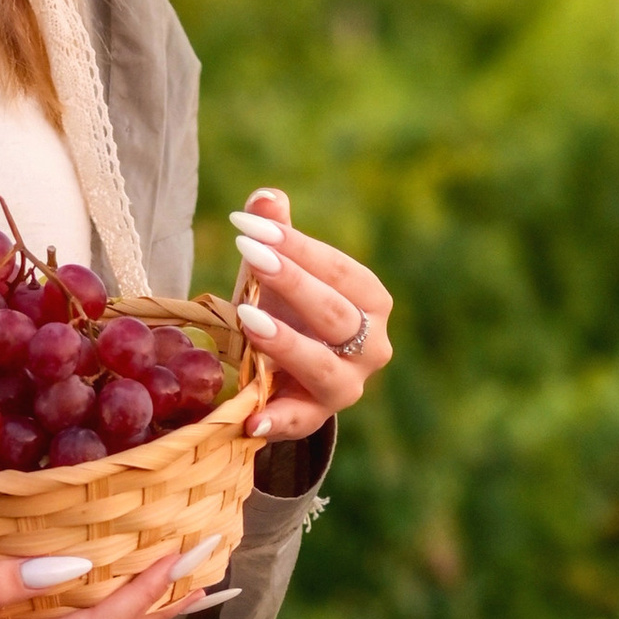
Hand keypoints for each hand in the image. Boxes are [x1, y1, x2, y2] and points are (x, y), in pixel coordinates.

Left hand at [226, 188, 393, 439]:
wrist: (282, 368)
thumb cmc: (285, 307)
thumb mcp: (277, 269)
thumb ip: (275, 232)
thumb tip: (266, 196)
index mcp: (370, 302)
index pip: (339, 270)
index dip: (297, 246)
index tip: (250, 226)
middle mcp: (371, 345)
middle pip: (335, 314)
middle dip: (293, 284)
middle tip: (250, 256)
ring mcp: (346, 385)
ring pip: (323, 366)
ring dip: (287, 345)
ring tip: (248, 322)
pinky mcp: (315, 417)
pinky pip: (299, 422)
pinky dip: (277, 420)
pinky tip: (250, 418)